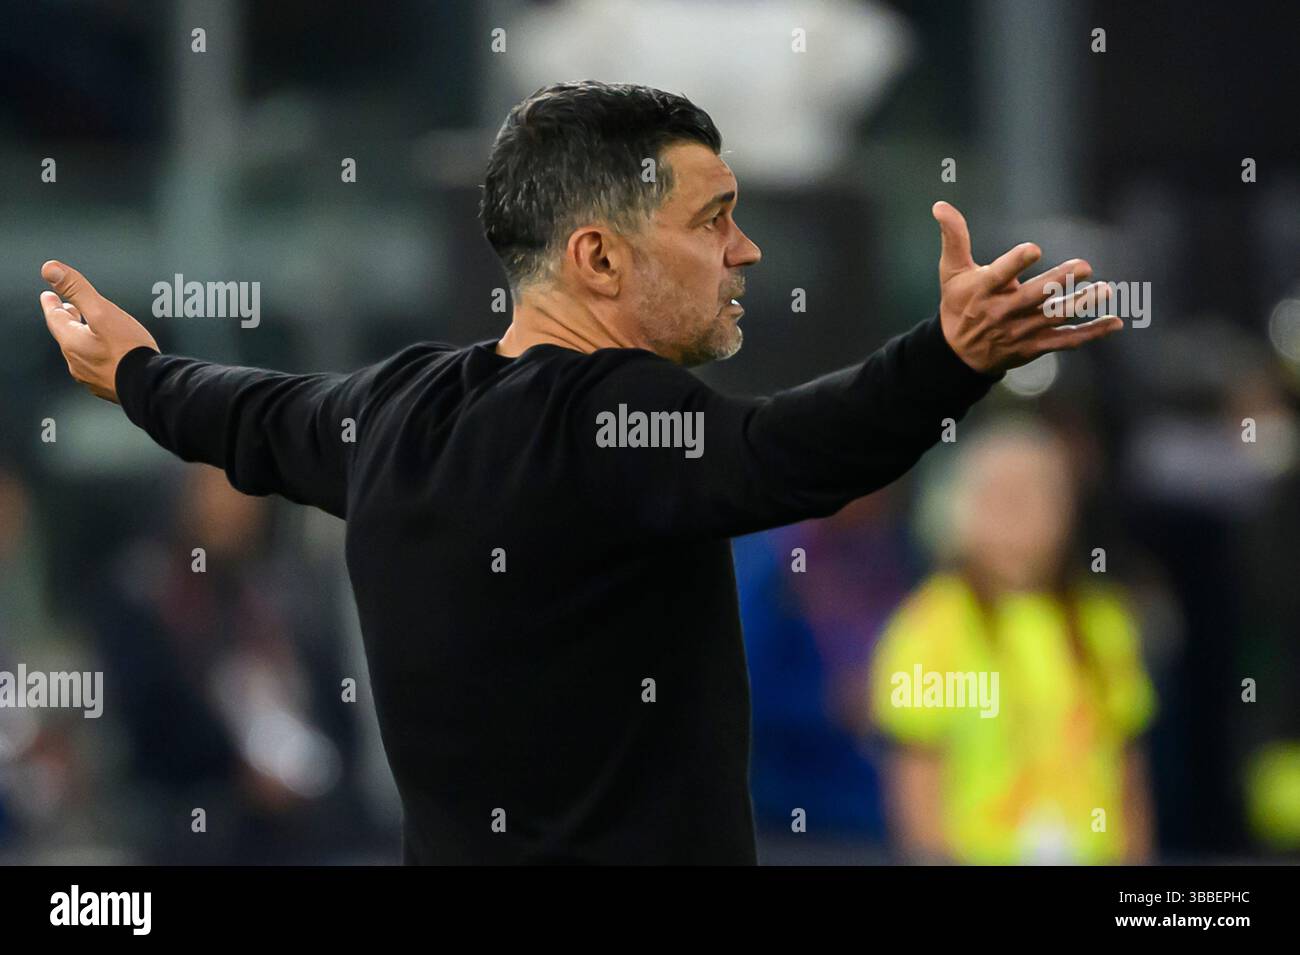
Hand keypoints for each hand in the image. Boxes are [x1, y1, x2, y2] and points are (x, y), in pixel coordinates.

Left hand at [40, 260, 159, 403]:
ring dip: (82, 339)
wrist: (149, 385)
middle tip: (68, 310)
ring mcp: (91, 377)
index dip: (52, 304)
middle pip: (67, 336)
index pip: (54, 318)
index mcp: (72, 342)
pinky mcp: (107, 387)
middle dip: (67, 321)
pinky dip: (96, 356)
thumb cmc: (128, 350)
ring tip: (90, 332)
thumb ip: (77, 289)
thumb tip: (50, 268)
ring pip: (80, 353)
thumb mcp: (102, 311)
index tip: (48, 296)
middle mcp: (76, 361)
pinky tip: (108, 356)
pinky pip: (95, 367)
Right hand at [931, 201, 1121, 373]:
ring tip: (1104, 290)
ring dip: (1081, 305)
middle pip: (1034, 297)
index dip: (1015, 263)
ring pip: (1054, 317)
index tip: (1033, 249)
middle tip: (1083, 266)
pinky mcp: (1034, 346)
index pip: (999, 275)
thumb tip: (940, 205)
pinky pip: (1066, 341)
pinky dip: (1091, 333)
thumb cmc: (958, 304)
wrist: (958, 354)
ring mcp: (1021, 331)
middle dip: (1058, 282)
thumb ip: (953, 237)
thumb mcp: (950, 271)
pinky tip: (1114, 322)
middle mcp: (1003, 312)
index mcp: (983, 291)